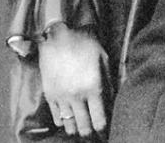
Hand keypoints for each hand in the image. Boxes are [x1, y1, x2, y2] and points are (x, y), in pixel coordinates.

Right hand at [38, 23, 111, 137]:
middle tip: (94, 130)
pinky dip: (63, 122)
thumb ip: (109, 80)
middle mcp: (77, 96)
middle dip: (90, 131)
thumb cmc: (84, 42)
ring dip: (77, 128)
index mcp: (93, 87)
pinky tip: (69, 117)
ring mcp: (61, 97)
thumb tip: (114, 98)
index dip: (103, 127)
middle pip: (84, 127)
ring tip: (82, 125)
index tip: (105, 127)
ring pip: (69, 126)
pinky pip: (56, 118)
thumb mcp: (103, 57)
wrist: (58, 33)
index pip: (99, 120)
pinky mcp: (49, 95)